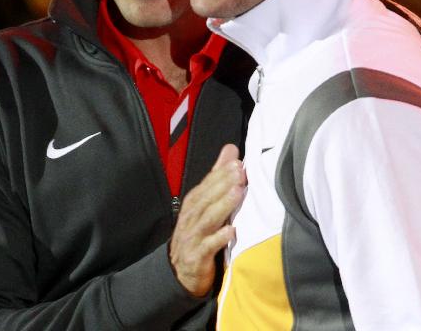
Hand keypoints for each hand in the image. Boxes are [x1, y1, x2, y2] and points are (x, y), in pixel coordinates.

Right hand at [169, 144, 245, 296]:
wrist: (180, 271)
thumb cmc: (198, 232)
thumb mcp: (206, 202)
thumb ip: (218, 175)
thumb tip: (231, 149)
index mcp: (194, 202)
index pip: (207, 184)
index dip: (221, 174)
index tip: (238, 163)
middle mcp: (191, 217)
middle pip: (206, 198)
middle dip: (223, 184)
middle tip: (240, 172)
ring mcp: (193, 237)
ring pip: (208, 219)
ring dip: (223, 205)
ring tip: (238, 193)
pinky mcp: (197, 257)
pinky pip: (208, 247)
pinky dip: (219, 238)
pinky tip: (232, 231)